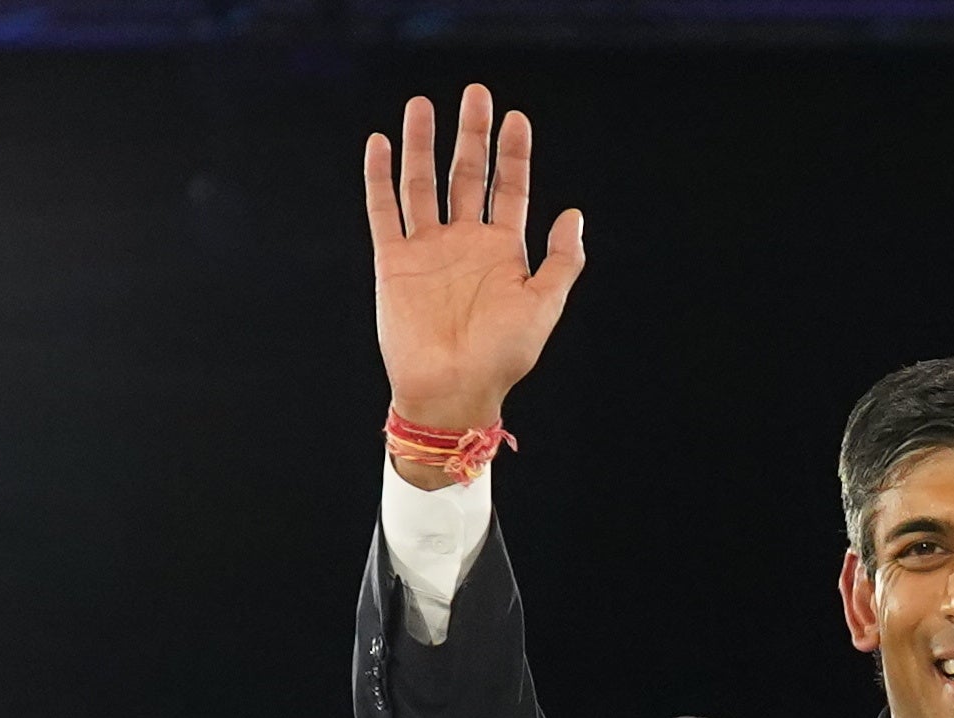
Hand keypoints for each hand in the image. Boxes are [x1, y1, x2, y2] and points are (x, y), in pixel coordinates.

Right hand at [363, 84, 585, 447]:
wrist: (453, 389)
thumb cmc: (503, 356)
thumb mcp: (544, 306)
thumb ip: (560, 260)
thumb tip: (573, 214)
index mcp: (503, 251)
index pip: (509, 189)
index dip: (513, 154)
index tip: (516, 118)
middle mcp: (465, 242)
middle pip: (467, 175)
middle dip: (471, 134)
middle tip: (475, 93)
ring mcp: (428, 248)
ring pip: (422, 183)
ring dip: (422, 144)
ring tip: (422, 105)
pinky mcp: (393, 259)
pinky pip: (384, 210)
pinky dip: (380, 177)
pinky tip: (380, 144)